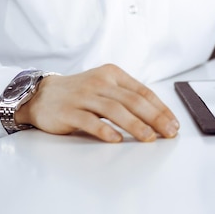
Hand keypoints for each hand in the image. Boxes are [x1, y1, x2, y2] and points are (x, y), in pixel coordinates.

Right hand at [15, 64, 179, 141]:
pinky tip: (116, 139)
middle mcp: (99, 82)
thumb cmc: (79, 93)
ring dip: (135, 125)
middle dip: (155, 118)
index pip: (142, 91)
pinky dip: (104, 130)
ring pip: (114, 110)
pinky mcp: (68, 111)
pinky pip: (89, 121)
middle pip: (132, 100)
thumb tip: (158, 117)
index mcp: (112, 74)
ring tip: (149, 137)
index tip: (173, 123)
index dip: (160, 108)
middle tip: (168, 132)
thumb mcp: (104, 87)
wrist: (41, 94)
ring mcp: (83, 96)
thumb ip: (126, 96)